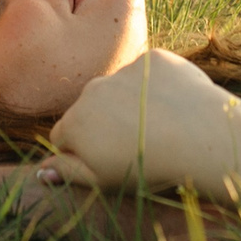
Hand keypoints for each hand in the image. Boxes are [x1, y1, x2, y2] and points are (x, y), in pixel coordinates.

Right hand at [40, 50, 237, 193]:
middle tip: (135, 145)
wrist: (200, 135)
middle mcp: (92, 90)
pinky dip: (156, 87)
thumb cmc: (149, 167)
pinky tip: (174, 108)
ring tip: (158, 127)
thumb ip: (68, 173)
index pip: (63, 136)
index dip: (83, 152)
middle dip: (103, 124)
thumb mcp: (103, 181)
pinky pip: (148, 73)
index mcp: (74, 122)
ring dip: (130, 103)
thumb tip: (40, 170)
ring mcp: (123, 71)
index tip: (108, 161)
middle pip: (89, 108)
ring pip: (118, 89)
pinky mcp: (154, 59)